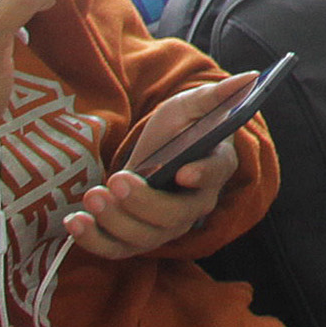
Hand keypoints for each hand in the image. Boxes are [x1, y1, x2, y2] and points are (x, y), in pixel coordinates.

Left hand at [67, 74, 247, 258]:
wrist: (152, 156)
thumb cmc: (177, 131)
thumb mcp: (190, 106)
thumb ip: (216, 95)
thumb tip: (251, 76)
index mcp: (214, 169)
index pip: (214, 175)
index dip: (200, 175)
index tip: (182, 171)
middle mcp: (194, 206)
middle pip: (174, 216)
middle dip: (143, 202)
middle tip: (117, 179)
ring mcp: (165, 228)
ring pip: (145, 237)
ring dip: (115, 220)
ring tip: (93, 196)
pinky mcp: (136, 240)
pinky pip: (117, 250)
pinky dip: (93, 241)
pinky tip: (74, 221)